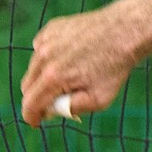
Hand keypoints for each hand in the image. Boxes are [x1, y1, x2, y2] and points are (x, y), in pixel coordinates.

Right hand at [21, 5, 137, 126]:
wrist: (124, 31)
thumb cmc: (114, 67)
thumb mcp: (99, 100)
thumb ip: (72, 109)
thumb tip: (52, 111)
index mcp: (53, 78)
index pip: (29, 104)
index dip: (32, 117)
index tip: (37, 122)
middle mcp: (43, 57)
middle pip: (27, 87)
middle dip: (37, 98)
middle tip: (56, 101)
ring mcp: (45, 40)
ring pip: (33, 68)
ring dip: (44, 77)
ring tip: (69, 76)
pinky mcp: (50, 29)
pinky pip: (40, 50)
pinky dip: (48, 58)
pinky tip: (69, 58)